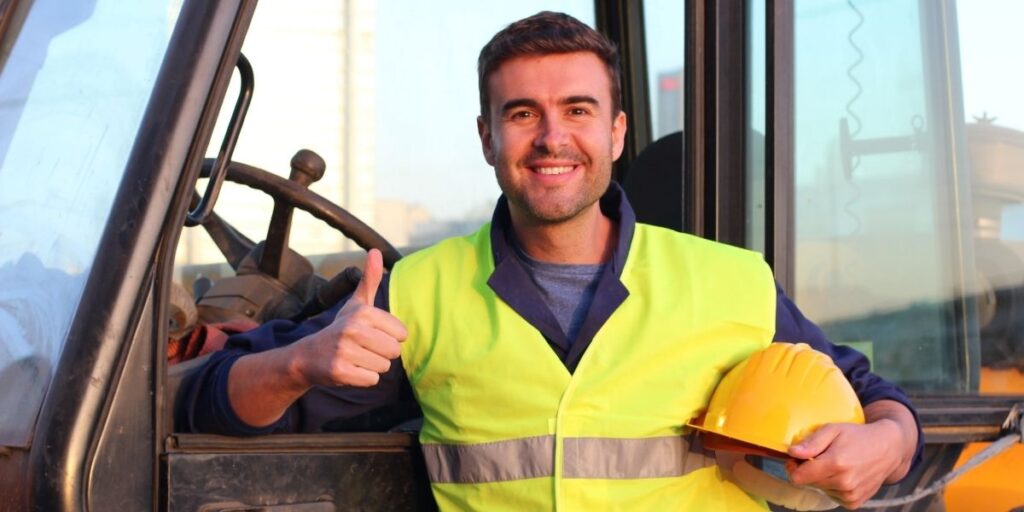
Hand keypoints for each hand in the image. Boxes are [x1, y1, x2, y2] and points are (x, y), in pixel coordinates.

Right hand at [291, 248, 407, 387]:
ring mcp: (345, 351)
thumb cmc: (341, 328)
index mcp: (363, 312)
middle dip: (382, 353)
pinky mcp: (340, 372)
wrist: (308, 356)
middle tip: (363, 349)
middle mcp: (353, 329)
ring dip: (372, 366)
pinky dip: (363, 378)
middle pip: (394, 351)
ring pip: (384, 367)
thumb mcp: (356, 304)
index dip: (390, 337)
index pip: (402, 334)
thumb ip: (369, 279)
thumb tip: (375, 251)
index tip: (371, 335)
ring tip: (355, 358)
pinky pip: (371, 380)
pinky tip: (350, 369)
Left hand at [786, 402, 915, 508]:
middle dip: (808, 470)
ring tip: (836, 463)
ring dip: (822, 478)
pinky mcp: (855, 502)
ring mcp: (851, 494)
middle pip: (808, 483)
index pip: (798, 477)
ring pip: (820, 489)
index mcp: (836, 463)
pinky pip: (832, 496)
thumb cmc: (858, 436)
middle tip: (820, 457)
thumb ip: (812, 442)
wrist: (888, 448)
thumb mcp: (833, 429)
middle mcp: (844, 482)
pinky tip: (843, 474)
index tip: (797, 458)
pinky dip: (833, 486)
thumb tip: (792, 452)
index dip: (793, 467)